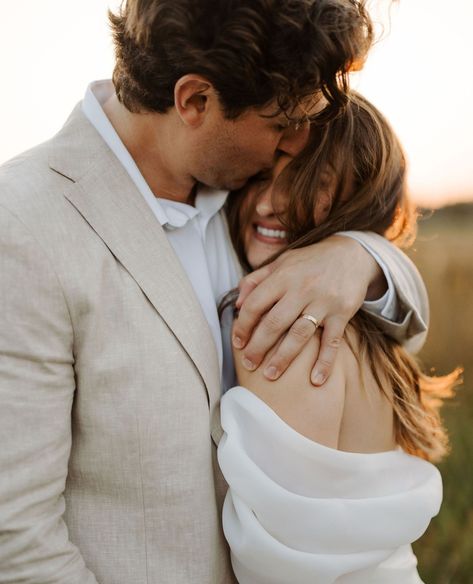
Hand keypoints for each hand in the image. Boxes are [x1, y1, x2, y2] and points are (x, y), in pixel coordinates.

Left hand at [232, 235, 385, 385]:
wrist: (352, 254)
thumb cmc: (310, 261)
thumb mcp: (281, 262)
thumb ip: (256, 280)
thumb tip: (238, 303)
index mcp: (283, 276)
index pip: (255, 304)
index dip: (243, 325)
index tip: (237, 343)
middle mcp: (302, 288)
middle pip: (274, 323)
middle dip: (258, 347)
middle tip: (248, 364)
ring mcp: (323, 301)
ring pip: (299, 334)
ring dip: (283, 358)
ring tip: (270, 375)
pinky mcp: (342, 313)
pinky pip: (332, 341)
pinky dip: (324, 362)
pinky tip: (316, 380)